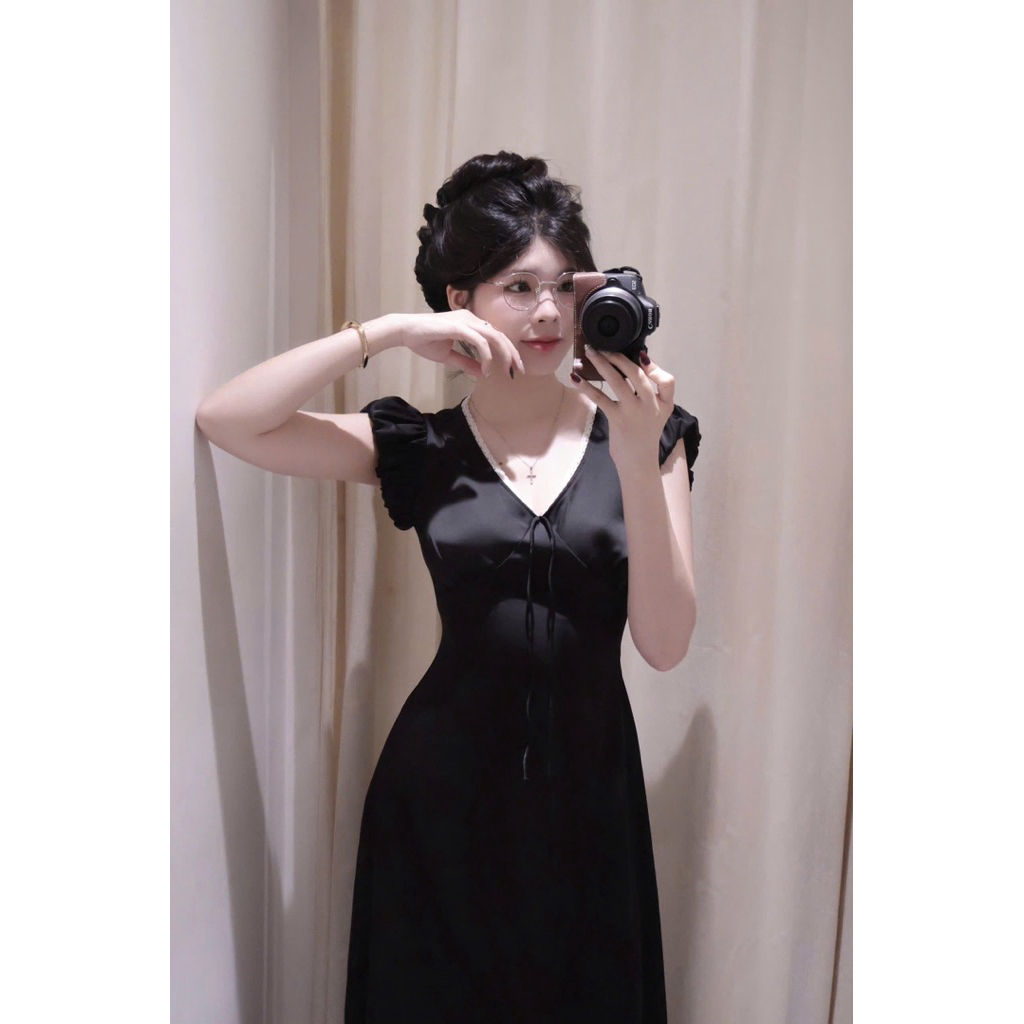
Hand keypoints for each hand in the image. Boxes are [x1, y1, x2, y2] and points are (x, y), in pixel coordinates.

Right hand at [392, 310, 524, 379]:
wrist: (405, 332)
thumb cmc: (425, 341)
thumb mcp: (449, 356)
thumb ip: (466, 362)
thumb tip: (483, 374)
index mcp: (471, 323)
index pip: (496, 336)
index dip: (507, 351)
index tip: (513, 368)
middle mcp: (471, 318)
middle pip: (500, 335)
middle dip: (512, 353)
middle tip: (519, 370)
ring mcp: (465, 321)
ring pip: (494, 336)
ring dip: (504, 354)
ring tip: (507, 370)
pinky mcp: (458, 326)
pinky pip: (480, 341)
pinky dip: (486, 355)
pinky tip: (486, 368)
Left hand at [570, 346, 674, 469]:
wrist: (638, 460)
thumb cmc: (646, 432)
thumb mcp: (659, 412)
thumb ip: (652, 391)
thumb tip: (635, 362)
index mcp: (663, 403)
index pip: (668, 381)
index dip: (655, 367)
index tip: (640, 356)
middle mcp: (650, 405)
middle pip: (637, 375)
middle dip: (619, 358)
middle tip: (603, 348)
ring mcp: (633, 411)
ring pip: (618, 381)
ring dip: (601, 364)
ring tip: (589, 352)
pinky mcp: (616, 418)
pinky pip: (600, 398)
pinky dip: (586, 386)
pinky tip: (575, 377)